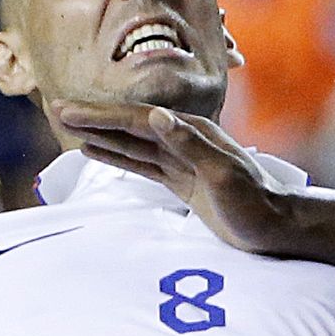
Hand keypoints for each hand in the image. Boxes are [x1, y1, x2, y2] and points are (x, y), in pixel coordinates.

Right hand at [53, 102, 306, 252]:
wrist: (277, 226)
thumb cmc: (255, 202)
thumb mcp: (223, 173)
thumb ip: (191, 144)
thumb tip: (157, 115)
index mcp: (190, 132)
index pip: (137, 119)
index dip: (102, 115)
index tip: (70, 110)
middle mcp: (183, 139)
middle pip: (130, 125)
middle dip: (94, 118)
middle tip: (57, 110)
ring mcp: (182, 160)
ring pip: (132, 143)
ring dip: (101, 134)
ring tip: (70, 127)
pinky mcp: (182, 181)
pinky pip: (142, 164)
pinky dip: (118, 156)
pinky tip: (99, 151)